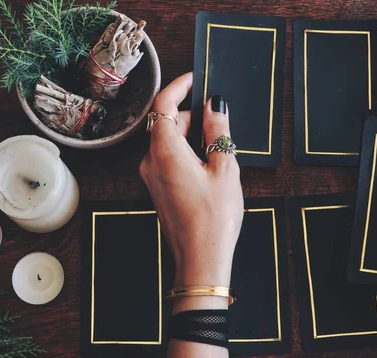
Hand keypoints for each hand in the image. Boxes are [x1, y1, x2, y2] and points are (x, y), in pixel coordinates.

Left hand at [139, 73, 243, 309]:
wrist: (201, 259)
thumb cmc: (213, 219)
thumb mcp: (224, 168)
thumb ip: (218, 132)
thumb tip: (214, 106)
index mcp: (165, 152)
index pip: (162, 105)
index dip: (179, 87)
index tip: (195, 79)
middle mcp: (151, 162)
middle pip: (165, 123)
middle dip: (190, 116)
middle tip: (217, 119)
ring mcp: (152, 177)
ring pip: (168, 142)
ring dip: (190, 136)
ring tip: (218, 149)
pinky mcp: (158, 189)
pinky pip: (168, 159)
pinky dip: (186, 152)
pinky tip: (208, 165)